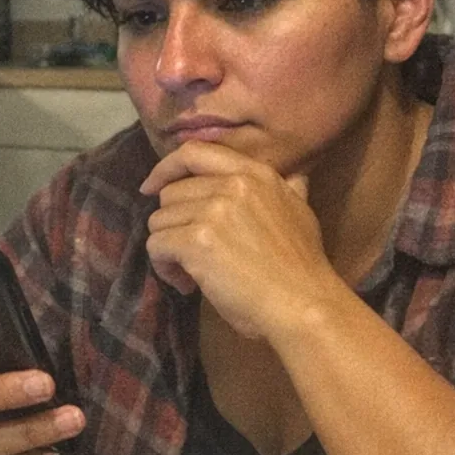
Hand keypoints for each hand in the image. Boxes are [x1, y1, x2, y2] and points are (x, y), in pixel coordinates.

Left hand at [139, 142, 344, 338]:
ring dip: (168, 249)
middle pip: (171, 194)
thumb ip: (291, 190)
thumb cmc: (303, 266)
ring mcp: (212, 211)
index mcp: (254, 174)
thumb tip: (296, 177)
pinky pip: (157, 246)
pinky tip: (185, 284)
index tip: (152, 187)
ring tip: (189, 273)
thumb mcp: (301, 214)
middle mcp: (231, 184)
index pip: (194, 152)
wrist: (303, 302)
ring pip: (159, 221)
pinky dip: (163, 267)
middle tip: (190, 254)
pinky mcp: (196, 241)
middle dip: (173, 224)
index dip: (166, 168)